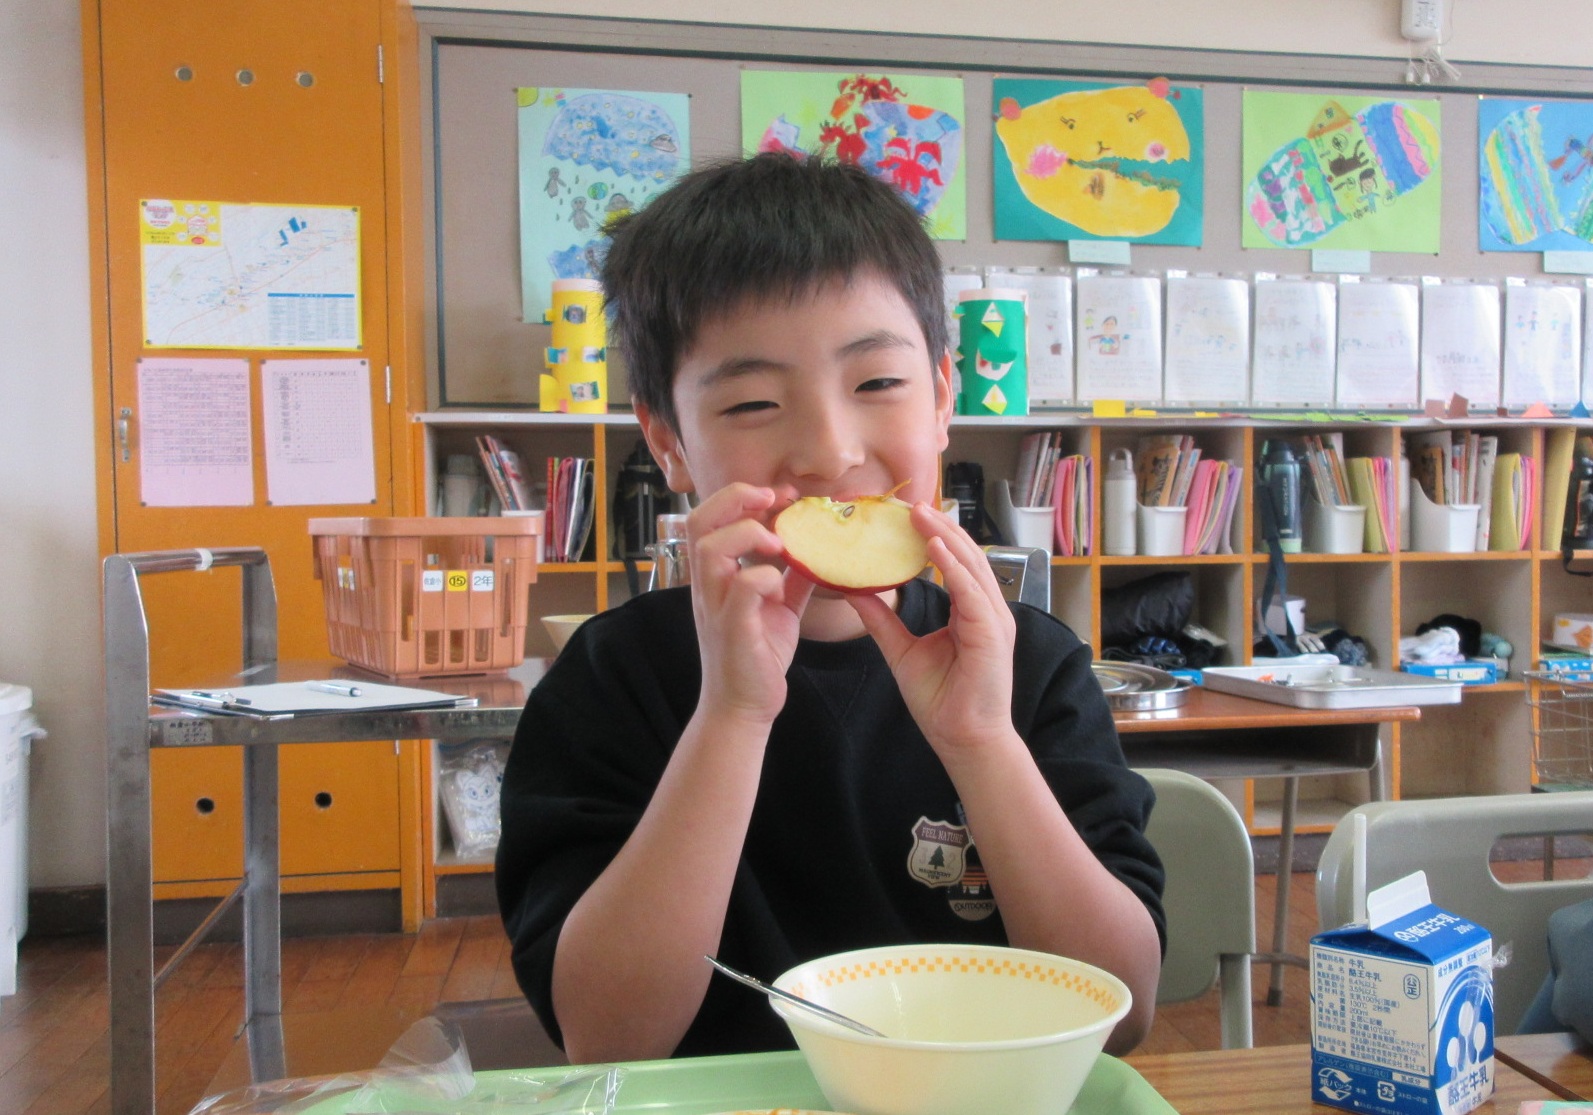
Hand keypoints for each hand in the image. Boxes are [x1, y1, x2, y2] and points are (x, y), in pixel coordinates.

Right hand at [687, 483, 813, 724]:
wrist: (744, 707)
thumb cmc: (757, 656)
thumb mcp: (779, 607)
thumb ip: (792, 576)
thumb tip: (818, 548)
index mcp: (716, 575)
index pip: (709, 516)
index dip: (742, 495)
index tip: (781, 494)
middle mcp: (708, 585)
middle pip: (699, 521)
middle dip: (737, 498)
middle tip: (773, 499)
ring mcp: (716, 606)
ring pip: (711, 548)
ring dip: (748, 534)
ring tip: (779, 542)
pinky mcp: (733, 629)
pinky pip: (741, 589)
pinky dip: (764, 577)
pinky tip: (779, 584)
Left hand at [849, 503, 1015, 756]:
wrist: (962, 739)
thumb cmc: (941, 700)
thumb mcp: (902, 650)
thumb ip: (882, 620)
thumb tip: (855, 592)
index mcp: (971, 612)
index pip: (954, 563)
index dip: (934, 537)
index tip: (908, 515)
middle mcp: (987, 610)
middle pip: (965, 556)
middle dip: (940, 527)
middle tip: (912, 503)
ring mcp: (995, 620)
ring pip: (971, 565)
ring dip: (945, 537)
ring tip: (920, 514)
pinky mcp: (992, 633)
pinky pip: (971, 591)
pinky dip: (953, 567)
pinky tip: (933, 547)